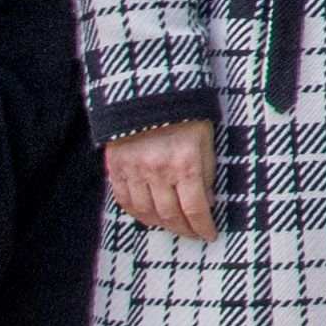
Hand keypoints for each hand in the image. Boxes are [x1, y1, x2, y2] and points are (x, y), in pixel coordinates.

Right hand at [105, 120, 218, 241]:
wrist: (148, 90)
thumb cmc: (184, 114)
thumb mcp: (205, 140)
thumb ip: (207, 172)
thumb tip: (208, 202)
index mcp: (185, 163)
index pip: (195, 208)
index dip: (203, 227)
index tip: (210, 235)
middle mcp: (158, 171)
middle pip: (170, 215)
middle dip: (184, 230)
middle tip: (193, 234)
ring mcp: (133, 170)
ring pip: (146, 212)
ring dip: (161, 225)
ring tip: (173, 226)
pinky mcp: (115, 166)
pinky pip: (124, 200)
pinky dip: (136, 213)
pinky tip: (148, 216)